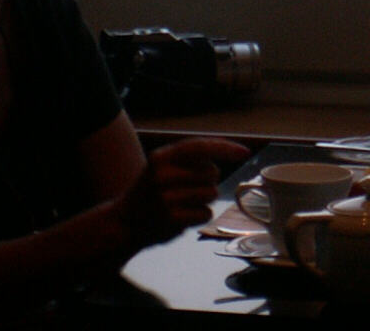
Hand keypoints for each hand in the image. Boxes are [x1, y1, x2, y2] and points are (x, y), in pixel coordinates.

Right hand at [124, 137, 248, 246]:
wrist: (124, 222)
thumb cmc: (152, 191)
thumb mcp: (163, 166)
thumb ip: (190, 158)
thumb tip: (233, 151)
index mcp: (161, 157)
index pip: (199, 146)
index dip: (225, 147)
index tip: (245, 152)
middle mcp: (162, 174)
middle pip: (212, 173)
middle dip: (208, 181)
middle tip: (187, 188)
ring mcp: (166, 197)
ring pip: (211, 193)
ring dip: (203, 200)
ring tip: (181, 203)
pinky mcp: (172, 218)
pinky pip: (205, 213)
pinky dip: (199, 216)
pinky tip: (181, 216)